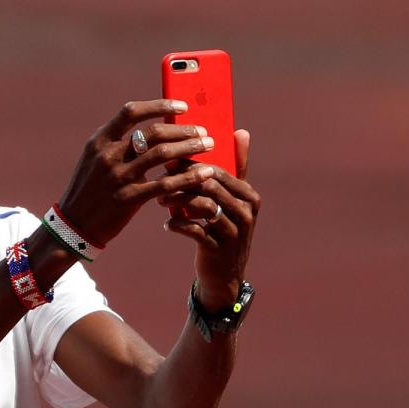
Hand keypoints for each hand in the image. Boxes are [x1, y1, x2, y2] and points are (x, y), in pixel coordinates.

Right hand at [58, 100, 217, 245]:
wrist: (75, 225)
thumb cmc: (90, 189)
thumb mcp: (95, 160)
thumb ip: (118, 144)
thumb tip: (154, 130)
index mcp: (100, 140)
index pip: (131, 112)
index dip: (159, 105)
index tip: (182, 106)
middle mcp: (108, 155)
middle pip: (153, 132)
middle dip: (183, 129)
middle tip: (202, 131)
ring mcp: (118, 177)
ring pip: (163, 154)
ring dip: (190, 147)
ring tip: (208, 145)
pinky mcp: (129, 199)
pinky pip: (165, 184)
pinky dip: (188, 177)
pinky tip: (204, 174)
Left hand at [160, 129, 260, 310]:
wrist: (223, 276)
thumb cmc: (222, 229)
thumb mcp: (231, 200)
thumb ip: (235, 168)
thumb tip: (240, 131)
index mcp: (249, 195)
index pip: (219, 169)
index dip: (191, 163)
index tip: (168, 160)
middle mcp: (246, 212)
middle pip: (210, 184)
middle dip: (182, 179)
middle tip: (159, 177)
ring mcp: (235, 232)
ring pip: (202, 205)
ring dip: (177, 200)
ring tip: (160, 200)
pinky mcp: (219, 249)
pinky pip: (194, 230)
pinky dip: (177, 224)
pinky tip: (167, 224)